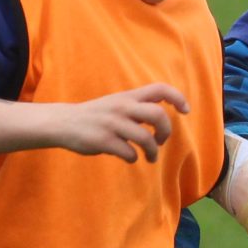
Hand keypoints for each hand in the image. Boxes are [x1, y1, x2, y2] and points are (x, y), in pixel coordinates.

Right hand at [57, 84, 186, 162]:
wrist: (63, 123)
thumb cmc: (94, 116)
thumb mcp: (116, 103)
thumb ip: (136, 108)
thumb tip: (160, 120)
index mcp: (127, 97)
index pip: (160, 89)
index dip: (177, 98)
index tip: (185, 110)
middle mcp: (122, 107)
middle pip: (158, 115)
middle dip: (166, 132)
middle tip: (161, 141)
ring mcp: (113, 124)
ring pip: (146, 138)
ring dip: (153, 152)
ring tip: (150, 157)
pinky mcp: (103, 141)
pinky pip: (129, 153)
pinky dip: (133, 158)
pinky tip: (129, 157)